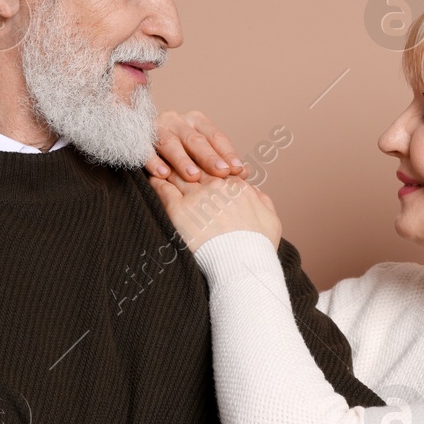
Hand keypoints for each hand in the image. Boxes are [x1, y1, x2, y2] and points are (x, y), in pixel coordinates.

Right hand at [145, 110, 246, 181]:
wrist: (135, 139)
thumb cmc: (178, 153)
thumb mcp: (200, 154)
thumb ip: (220, 161)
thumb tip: (244, 173)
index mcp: (196, 121)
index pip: (215, 137)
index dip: (228, 154)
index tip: (238, 171)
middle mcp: (177, 121)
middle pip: (196, 140)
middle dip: (209, 157)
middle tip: (221, 173)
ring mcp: (157, 128)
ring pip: (171, 143)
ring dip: (183, 161)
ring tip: (193, 176)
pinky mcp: (137, 139)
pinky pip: (145, 150)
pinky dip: (154, 161)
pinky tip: (163, 174)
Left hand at [150, 170, 280, 252]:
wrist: (243, 265)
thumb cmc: (258, 246)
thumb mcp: (270, 219)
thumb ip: (261, 199)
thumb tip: (252, 190)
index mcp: (236, 185)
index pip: (215, 167)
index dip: (206, 166)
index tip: (199, 167)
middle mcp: (215, 185)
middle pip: (195, 166)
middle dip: (186, 162)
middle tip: (173, 159)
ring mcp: (196, 196)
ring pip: (177, 173)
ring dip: (168, 169)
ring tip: (159, 166)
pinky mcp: (179, 210)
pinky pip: (162, 189)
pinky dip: (156, 182)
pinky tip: (152, 179)